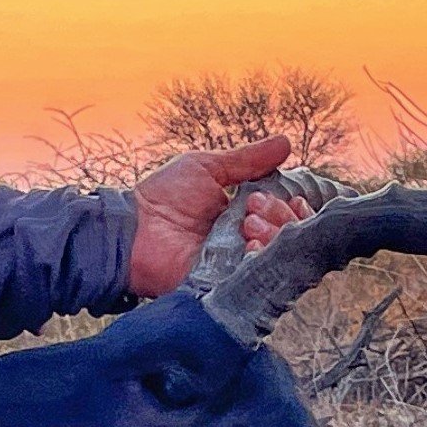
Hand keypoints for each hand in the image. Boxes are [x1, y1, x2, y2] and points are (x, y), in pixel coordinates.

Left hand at [126, 134, 310, 298]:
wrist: (131, 227)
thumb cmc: (162, 196)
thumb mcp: (207, 167)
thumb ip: (248, 160)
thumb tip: (285, 142)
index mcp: (245, 214)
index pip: (289, 214)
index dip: (296, 206)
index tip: (287, 196)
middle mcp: (246, 241)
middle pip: (290, 234)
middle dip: (282, 215)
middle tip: (252, 206)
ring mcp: (238, 264)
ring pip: (279, 256)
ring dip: (274, 234)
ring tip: (248, 225)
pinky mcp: (226, 284)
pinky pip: (258, 278)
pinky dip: (261, 260)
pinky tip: (251, 246)